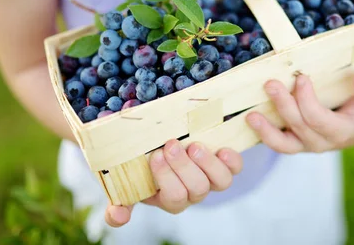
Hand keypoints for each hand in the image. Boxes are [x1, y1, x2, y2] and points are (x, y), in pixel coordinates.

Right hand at [105, 140, 242, 226]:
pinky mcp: (226, 166)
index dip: (164, 180)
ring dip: (206, 164)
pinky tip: (221, 148)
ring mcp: (211, 180)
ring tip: (193, 146)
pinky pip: (235, 168)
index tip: (154, 156)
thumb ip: (120, 194)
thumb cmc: (148, 159)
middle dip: (182, 167)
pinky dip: (231, 160)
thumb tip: (117, 214)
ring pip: (218, 182)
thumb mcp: (131, 176)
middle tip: (170, 146)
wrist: (171, 140)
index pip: (171, 199)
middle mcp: (192, 192)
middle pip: (194, 190)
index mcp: (168, 196)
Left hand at [246, 72, 353, 153]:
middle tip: (271, 84)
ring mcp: (306, 145)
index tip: (301, 77)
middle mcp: (323, 143)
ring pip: (284, 144)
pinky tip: (251, 120)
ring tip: (251, 116)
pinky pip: (277, 143)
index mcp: (343, 133)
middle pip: (299, 127)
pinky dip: (263, 134)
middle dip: (284, 105)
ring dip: (266, 130)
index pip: (320, 120)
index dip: (308, 101)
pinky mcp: (294, 142)